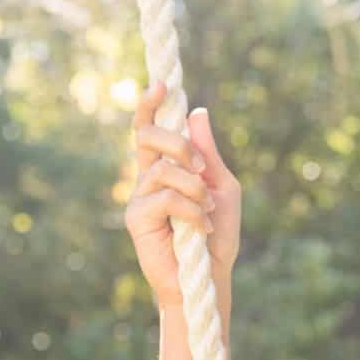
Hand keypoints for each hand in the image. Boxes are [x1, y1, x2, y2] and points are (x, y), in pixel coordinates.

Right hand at [123, 80, 242, 307]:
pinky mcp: (136, 219)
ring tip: (207, 212)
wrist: (211, 276)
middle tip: (201, 168)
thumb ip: (208, 153)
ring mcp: (139, 197)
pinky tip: (201, 229)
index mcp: (168, 166)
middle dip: (179, 144)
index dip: (151, 105)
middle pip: (148, 137)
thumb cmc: (217, 233)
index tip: (161, 84)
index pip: (152, 128)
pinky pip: (165, 198)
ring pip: (163, 169)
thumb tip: (197, 112)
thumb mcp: (223, 187)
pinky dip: (191, 210)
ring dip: (195, 188)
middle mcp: (148, 177)